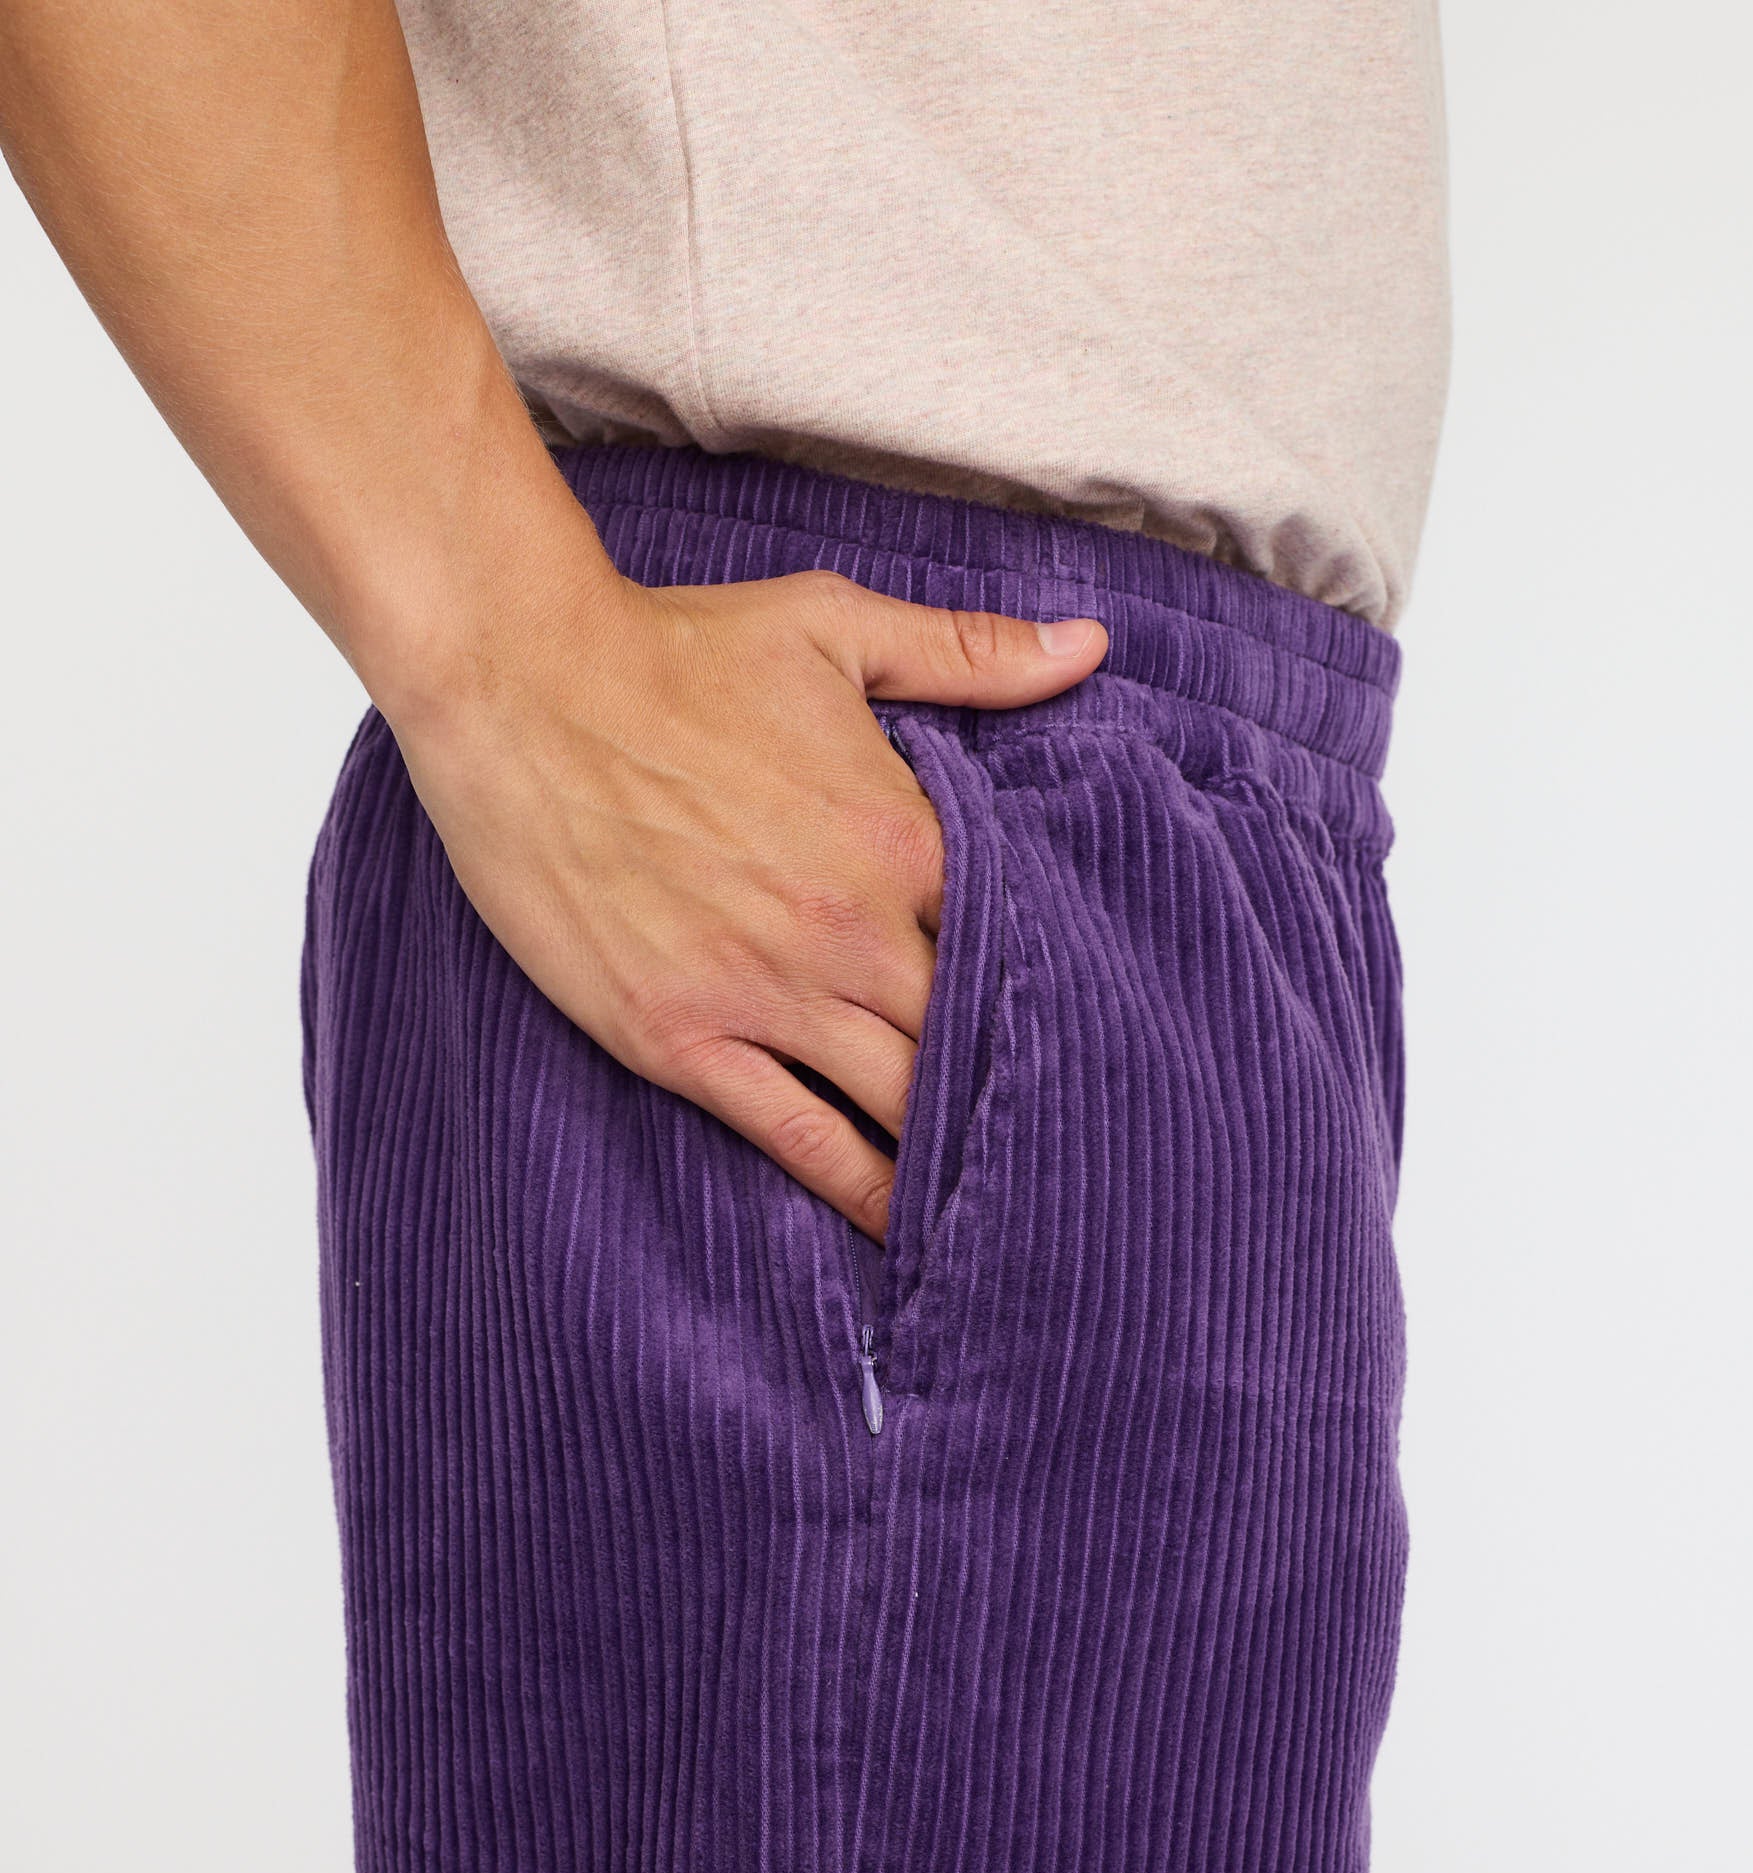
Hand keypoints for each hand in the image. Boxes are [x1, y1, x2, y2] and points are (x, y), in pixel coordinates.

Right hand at [391, 556, 1106, 1238]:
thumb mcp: (834, 625)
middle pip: (970, 1037)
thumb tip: (1094, 645)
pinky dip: (859, 1190)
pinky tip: (904, 1230)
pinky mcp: (682, 1037)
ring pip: (899, 1101)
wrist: (518, 683)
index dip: (1057, 986)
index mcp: (903, 836)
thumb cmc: (674, 648)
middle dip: (1020, 1084)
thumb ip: (969, 653)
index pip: (1020, 938)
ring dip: (955, 1151)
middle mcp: (849, 929)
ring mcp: (765, 992)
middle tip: (1074, 1135)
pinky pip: (796, 1137)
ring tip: (1010, 1205)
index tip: (1097, 1022)